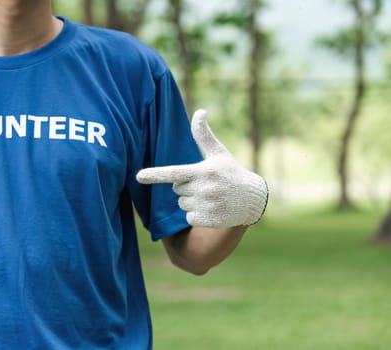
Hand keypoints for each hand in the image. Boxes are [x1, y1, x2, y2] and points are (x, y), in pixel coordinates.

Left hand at [136, 109, 267, 227]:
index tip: (139, 176)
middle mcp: (205, 188)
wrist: (253, 198)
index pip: (174, 173)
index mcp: (203, 171)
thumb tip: (200, 111)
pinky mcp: (209, 219)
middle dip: (187, 187)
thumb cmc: (231, 172)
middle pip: (177, 189)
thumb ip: (204, 135)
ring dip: (192, 201)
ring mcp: (207, 205)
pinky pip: (189, 218)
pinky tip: (213, 209)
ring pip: (182, 204)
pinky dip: (198, 215)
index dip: (155, 175)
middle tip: (206, 185)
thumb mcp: (218, 153)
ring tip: (211, 196)